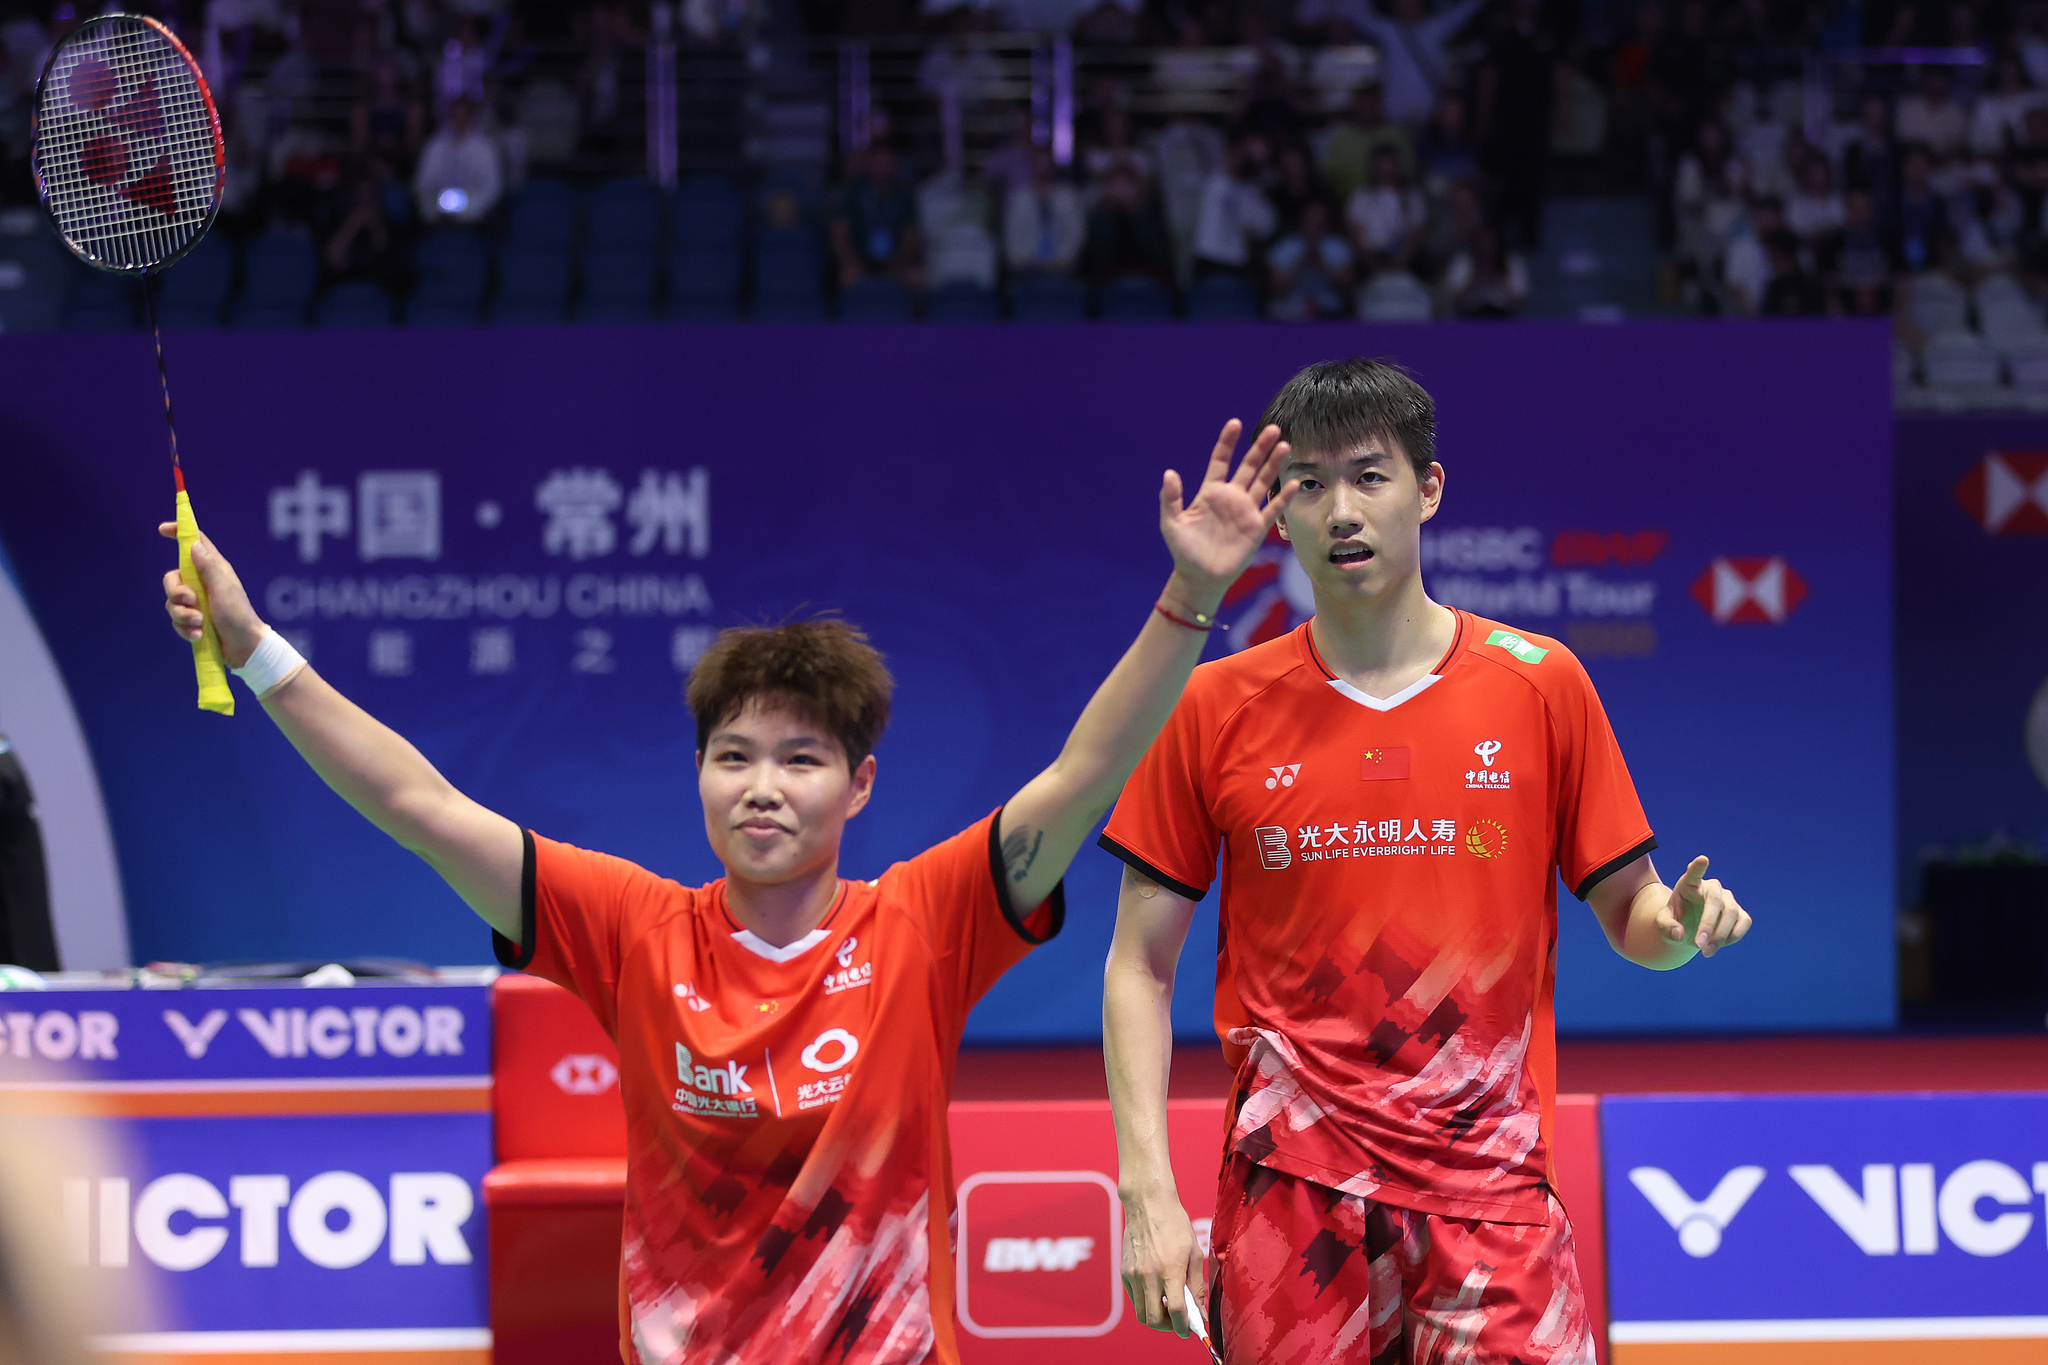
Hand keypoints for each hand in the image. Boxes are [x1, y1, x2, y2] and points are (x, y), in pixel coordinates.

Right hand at [158, 524, 266, 668]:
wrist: (243, 648)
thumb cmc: (238, 615)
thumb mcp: (223, 588)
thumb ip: (209, 567)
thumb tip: (193, 543)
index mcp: (213, 570)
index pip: (194, 544)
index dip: (179, 533)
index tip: (162, 529)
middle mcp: (202, 584)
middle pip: (172, 579)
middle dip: (176, 593)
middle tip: (191, 602)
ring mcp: (197, 603)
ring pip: (171, 603)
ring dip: (183, 616)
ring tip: (200, 623)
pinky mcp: (193, 620)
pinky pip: (176, 621)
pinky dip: (186, 629)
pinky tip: (200, 635)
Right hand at [1119, 1185, 1205, 1337]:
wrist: (1148, 1204)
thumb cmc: (1175, 1226)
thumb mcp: (1193, 1253)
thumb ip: (1197, 1286)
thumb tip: (1201, 1313)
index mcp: (1170, 1270)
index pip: (1176, 1312)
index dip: (1184, 1327)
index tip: (1188, 1331)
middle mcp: (1148, 1276)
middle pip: (1154, 1320)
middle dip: (1168, 1327)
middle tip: (1178, 1322)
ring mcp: (1133, 1275)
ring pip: (1142, 1314)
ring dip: (1156, 1318)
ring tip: (1167, 1308)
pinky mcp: (1124, 1272)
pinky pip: (1134, 1299)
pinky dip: (1145, 1303)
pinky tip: (1156, 1292)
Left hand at [1159, 420, 1297, 604]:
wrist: (1200, 578)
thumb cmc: (1183, 551)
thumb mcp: (1171, 524)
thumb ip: (1170, 498)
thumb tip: (1169, 473)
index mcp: (1210, 492)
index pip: (1221, 460)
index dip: (1228, 442)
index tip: (1235, 423)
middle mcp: (1231, 497)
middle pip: (1248, 466)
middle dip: (1260, 448)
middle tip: (1273, 429)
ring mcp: (1245, 511)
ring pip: (1263, 482)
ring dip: (1274, 465)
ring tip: (1285, 446)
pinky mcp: (1256, 528)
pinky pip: (1272, 508)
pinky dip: (1283, 496)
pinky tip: (1294, 483)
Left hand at [1656, 856, 1751, 957]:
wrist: (1688, 929)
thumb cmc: (1674, 920)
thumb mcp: (1663, 924)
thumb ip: (1666, 927)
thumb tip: (1679, 934)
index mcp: (1689, 883)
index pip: (1694, 873)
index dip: (1698, 867)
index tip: (1702, 859)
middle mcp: (1712, 888)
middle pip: (1716, 902)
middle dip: (1709, 925)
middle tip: (1699, 945)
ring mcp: (1728, 899)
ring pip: (1732, 913)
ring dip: (1721, 935)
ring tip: (1706, 952)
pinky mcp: (1740, 913)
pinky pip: (1744, 923)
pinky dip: (1733, 936)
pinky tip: (1718, 946)